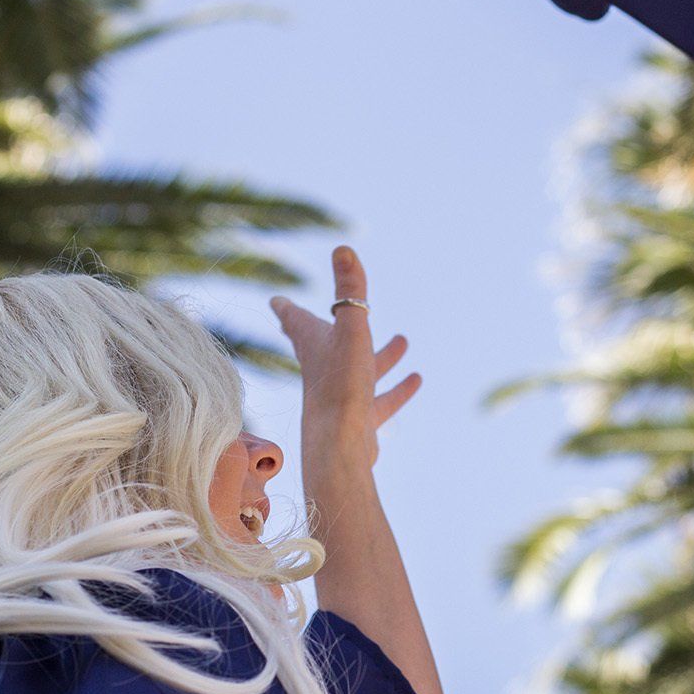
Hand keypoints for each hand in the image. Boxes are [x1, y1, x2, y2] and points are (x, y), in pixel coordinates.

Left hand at [268, 245, 421, 476]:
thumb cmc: (341, 385)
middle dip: (325, 328)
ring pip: (362, 370)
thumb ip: (350, 292)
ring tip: (403, 341)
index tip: (277, 301)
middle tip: (312, 320)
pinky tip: (416, 379)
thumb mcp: (351, 330)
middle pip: (321, 344)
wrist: (341, 445)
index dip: (288, 308)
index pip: (296, 320)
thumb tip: (343, 248)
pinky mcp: (361, 420)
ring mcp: (342, 397)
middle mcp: (323, 370)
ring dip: (380, 355)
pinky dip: (397, 388)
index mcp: (314, 346)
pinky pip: (382, 400)